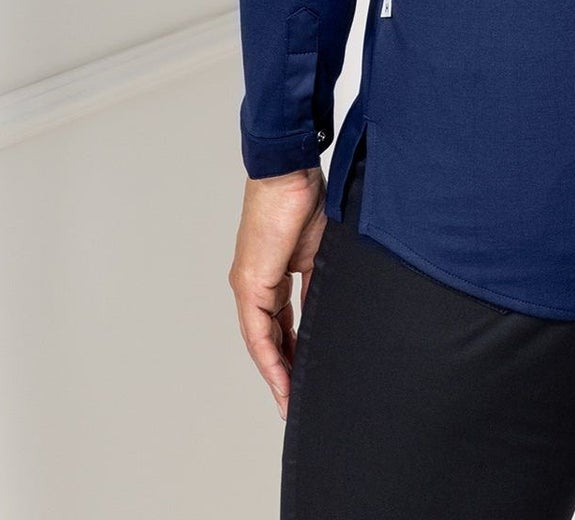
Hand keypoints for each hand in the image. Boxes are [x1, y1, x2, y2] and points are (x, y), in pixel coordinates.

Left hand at [230, 167, 326, 418]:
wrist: (289, 173)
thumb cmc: (304, 200)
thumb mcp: (319, 253)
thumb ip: (316, 285)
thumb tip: (326, 313)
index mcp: (269, 276)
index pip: (279, 326)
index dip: (290, 355)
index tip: (303, 379)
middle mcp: (253, 284)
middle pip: (267, 340)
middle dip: (283, 372)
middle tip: (295, 401)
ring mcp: (248, 285)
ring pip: (260, 341)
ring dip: (276, 372)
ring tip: (290, 400)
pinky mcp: (249, 283)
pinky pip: (258, 331)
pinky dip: (270, 357)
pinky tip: (283, 378)